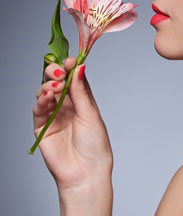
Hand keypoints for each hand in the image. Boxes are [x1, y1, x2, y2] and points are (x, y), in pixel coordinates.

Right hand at [32, 57, 112, 191]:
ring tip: (55, 86)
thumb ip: (81, 91)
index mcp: (82, 99)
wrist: (86, 171)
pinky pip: (38, 109)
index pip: (73, 77)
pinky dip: (41, 100)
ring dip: (48, 85)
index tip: (70, 60)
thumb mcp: (90, 113)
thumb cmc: (95, 144)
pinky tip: (47, 96)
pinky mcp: (42, 126)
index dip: (70, 67)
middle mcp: (67, 105)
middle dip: (55, 72)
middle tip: (59, 71)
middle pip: (56, 81)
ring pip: (45, 92)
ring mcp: (54, 115)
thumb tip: (79, 67)